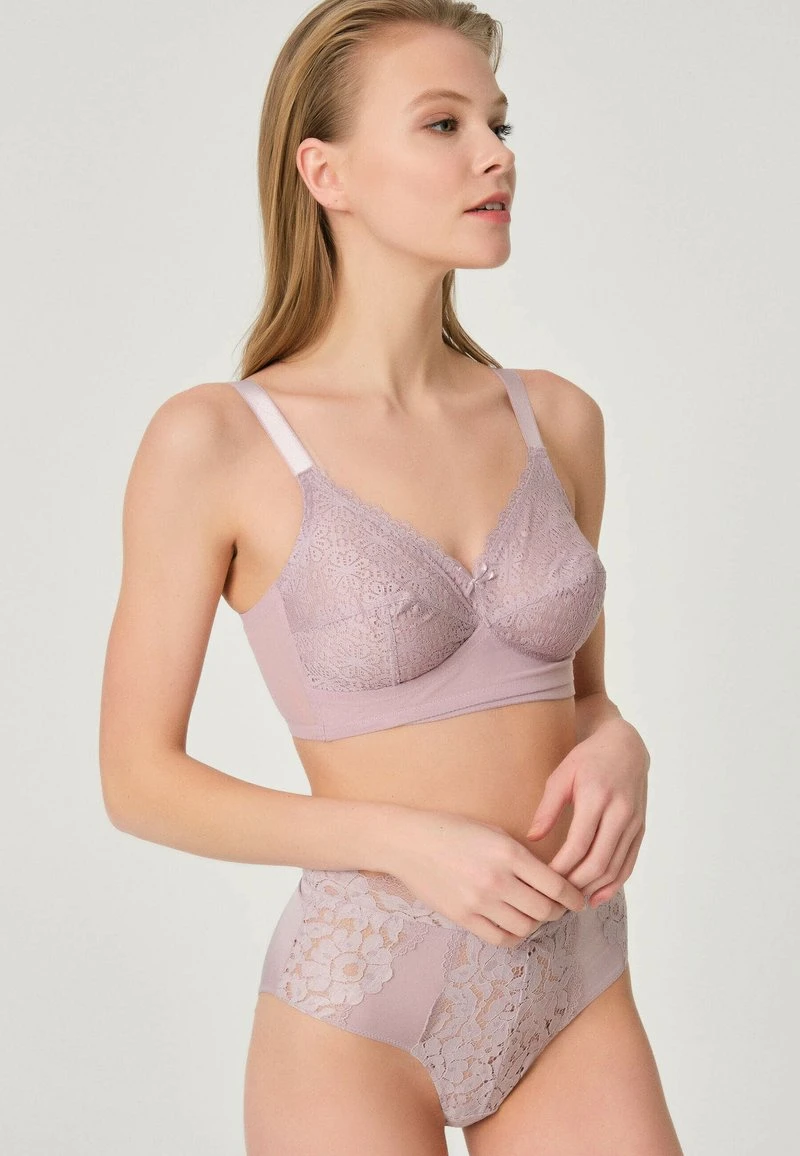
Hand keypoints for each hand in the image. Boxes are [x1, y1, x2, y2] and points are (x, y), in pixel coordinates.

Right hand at [388, 808, 586, 947]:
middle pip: (545, 910)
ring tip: (534, 915)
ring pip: (526, 927)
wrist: (409, 842)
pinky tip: (514, 925)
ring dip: (536, 924)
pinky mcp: (463, 918)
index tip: (578, 899)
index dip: (573, 896)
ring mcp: (479, 902)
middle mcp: (497, 880)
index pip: (556, 885)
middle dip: (558, 912)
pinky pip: (501, 938)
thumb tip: (552, 879)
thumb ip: (522, 856)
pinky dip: (515, 935)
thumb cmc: (452, 830)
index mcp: (508, 852)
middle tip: (559, 908)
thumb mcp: (493, 832)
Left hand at [525, 719, 648, 907]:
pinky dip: (614, 884)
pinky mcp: (641, 829)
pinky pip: (629, 863)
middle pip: (598, 862)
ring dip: (594, 888)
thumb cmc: (588, 758)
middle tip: (556, 896)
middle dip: (576, 884)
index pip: (578, 844)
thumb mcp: (561, 775)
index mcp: (596, 797)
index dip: (561, 868)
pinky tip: (597, 896)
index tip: (543, 880)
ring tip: (572, 900)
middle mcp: (619, 812)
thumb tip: (532, 839)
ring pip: (615, 867)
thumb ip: (547, 808)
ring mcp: (634, 823)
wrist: (626, 746)